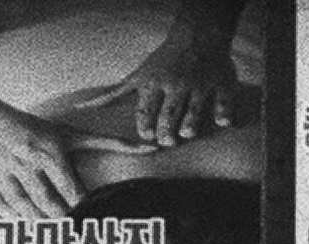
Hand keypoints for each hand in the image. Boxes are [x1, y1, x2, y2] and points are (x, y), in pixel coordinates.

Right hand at [0, 90, 146, 219]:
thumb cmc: (28, 127)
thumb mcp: (67, 133)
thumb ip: (109, 143)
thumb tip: (150, 147)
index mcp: (49, 152)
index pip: (71, 190)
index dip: (82, 212)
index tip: (93, 232)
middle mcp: (26, 162)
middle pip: (47, 203)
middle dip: (59, 226)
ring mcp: (1, 169)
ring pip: (20, 206)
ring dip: (34, 227)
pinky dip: (3, 220)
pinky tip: (17, 233)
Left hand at [82, 32, 238, 147]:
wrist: (197, 36)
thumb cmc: (165, 61)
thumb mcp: (138, 76)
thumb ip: (115, 95)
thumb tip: (83, 107)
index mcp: (154, 84)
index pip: (145, 110)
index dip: (145, 125)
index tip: (147, 135)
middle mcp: (176, 85)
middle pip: (168, 114)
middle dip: (165, 130)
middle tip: (166, 141)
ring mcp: (200, 86)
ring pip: (194, 111)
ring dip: (190, 125)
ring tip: (187, 133)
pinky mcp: (221, 85)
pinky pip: (224, 102)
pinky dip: (224, 113)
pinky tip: (222, 123)